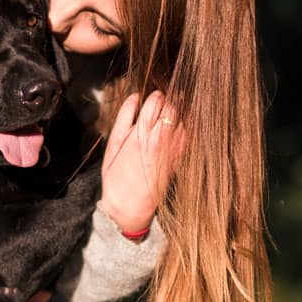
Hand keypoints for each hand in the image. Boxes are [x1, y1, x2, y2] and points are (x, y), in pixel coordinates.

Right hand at [100, 91, 185, 234]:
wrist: (130, 206)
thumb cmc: (116, 177)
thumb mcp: (113, 145)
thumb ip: (124, 118)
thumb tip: (134, 97)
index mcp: (141, 133)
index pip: (156, 101)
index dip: (155, 96)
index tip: (153, 97)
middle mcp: (160, 139)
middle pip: (172, 107)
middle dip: (168, 102)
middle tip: (163, 105)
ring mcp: (172, 149)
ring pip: (183, 119)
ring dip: (178, 114)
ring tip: (171, 115)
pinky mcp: (179, 159)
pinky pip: (188, 135)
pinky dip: (185, 127)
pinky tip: (177, 130)